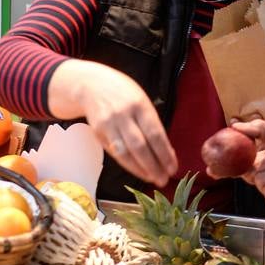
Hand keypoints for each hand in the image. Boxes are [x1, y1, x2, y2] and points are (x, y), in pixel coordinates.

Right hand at [73, 63, 176, 187]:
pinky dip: (128, 165)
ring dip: (140, 169)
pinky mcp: (98, 132)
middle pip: (140, 146)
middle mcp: (123, 115)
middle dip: (153, 166)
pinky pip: (114, 153)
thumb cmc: (123, 94)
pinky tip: (138, 171)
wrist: (91, 85)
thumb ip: (152, 124)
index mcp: (139, 105)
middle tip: (164, 180)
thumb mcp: (141, 101)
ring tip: (153, 179)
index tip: (173, 168)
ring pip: (125, 153)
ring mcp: (108, 124)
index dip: (164, 153)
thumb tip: (167, 151)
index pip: (155, 134)